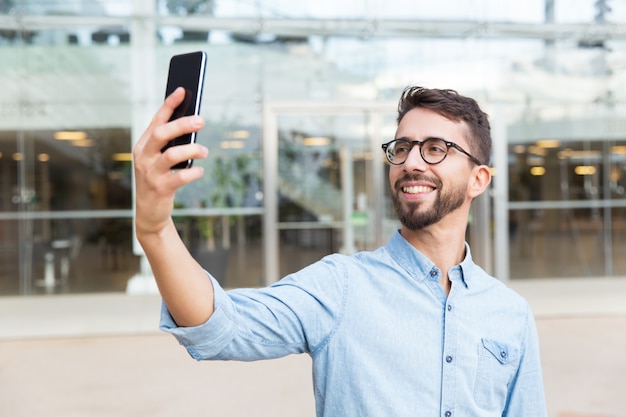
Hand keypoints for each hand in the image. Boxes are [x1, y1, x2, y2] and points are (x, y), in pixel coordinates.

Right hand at [133, 87, 208, 236]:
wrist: (149, 212)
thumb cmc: (160, 180)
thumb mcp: (160, 160)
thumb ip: (170, 144)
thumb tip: (193, 124)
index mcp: (143, 145)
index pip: (156, 120)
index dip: (169, 104)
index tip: (182, 90)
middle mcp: (143, 156)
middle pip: (161, 133)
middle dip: (182, 124)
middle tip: (201, 120)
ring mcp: (150, 173)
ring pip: (172, 154)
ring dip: (192, 150)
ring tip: (204, 151)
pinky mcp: (160, 188)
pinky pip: (181, 177)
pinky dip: (194, 172)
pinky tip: (200, 171)